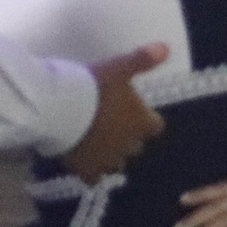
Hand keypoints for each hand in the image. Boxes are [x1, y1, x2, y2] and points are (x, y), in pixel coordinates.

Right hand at [61, 43, 167, 180]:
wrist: (60, 109)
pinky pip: (94, 177)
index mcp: (140, 122)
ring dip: (111, 155)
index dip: (146, 120)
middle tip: (112, 124)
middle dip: (128, 138)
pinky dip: (91, 171)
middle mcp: (129, 145)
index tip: (135, 113)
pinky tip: (83, 162)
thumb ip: (142, 60)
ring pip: (117, 163)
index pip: (155, 127)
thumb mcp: (118, 68)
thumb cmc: (93, 87)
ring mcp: (108, 160)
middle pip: (136, 146)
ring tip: (97, 142)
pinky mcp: (86, 169)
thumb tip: (166, 48)